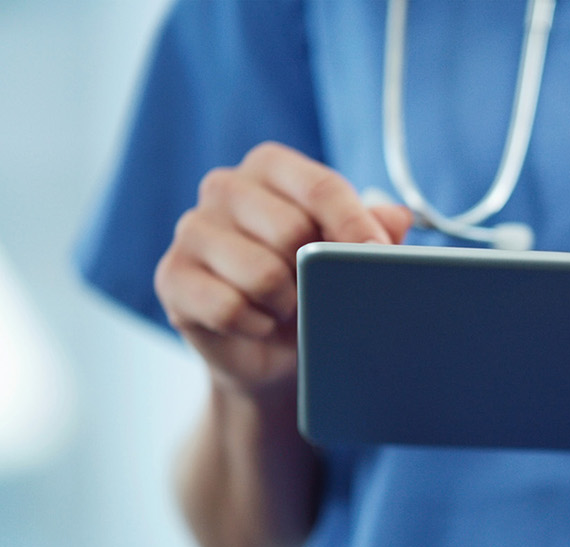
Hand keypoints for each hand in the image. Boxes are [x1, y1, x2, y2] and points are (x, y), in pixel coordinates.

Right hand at [154, 142, 411, 397]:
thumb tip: (397, 218)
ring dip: (287, 305)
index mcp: (272, 167)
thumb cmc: (315, 289)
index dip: (356, 227)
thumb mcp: (350, 257)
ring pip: (262, 274)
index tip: (377, 258)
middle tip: (316, 290)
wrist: (273, 355)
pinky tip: (258, 324)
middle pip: (291, 230)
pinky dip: (256, 327)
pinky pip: (229, 308)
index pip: (321, 187)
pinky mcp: (171, 277)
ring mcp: (190, 229)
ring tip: (286, 307)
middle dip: (315, 274)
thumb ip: (375, 231)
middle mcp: (225, 187)